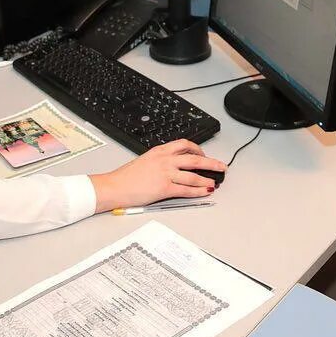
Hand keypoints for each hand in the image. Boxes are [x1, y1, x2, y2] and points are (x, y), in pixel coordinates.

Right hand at [89, 140, 225, 210]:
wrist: (114, 186)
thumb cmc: (126, 177)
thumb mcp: (145, 160)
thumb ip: (160, 160)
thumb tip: (174, 165)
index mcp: (160, 151)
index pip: (184, 144)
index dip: (198, 150)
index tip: (204, 155)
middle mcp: (165, 160)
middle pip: (195, 159)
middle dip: (211, 163)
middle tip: (221, 166)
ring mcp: (165, 173)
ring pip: (193, 175)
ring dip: (208, 178)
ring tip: (216, 181)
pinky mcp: (164, 188)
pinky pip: (186, 189)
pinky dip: (199, 191)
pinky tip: (206, 191)